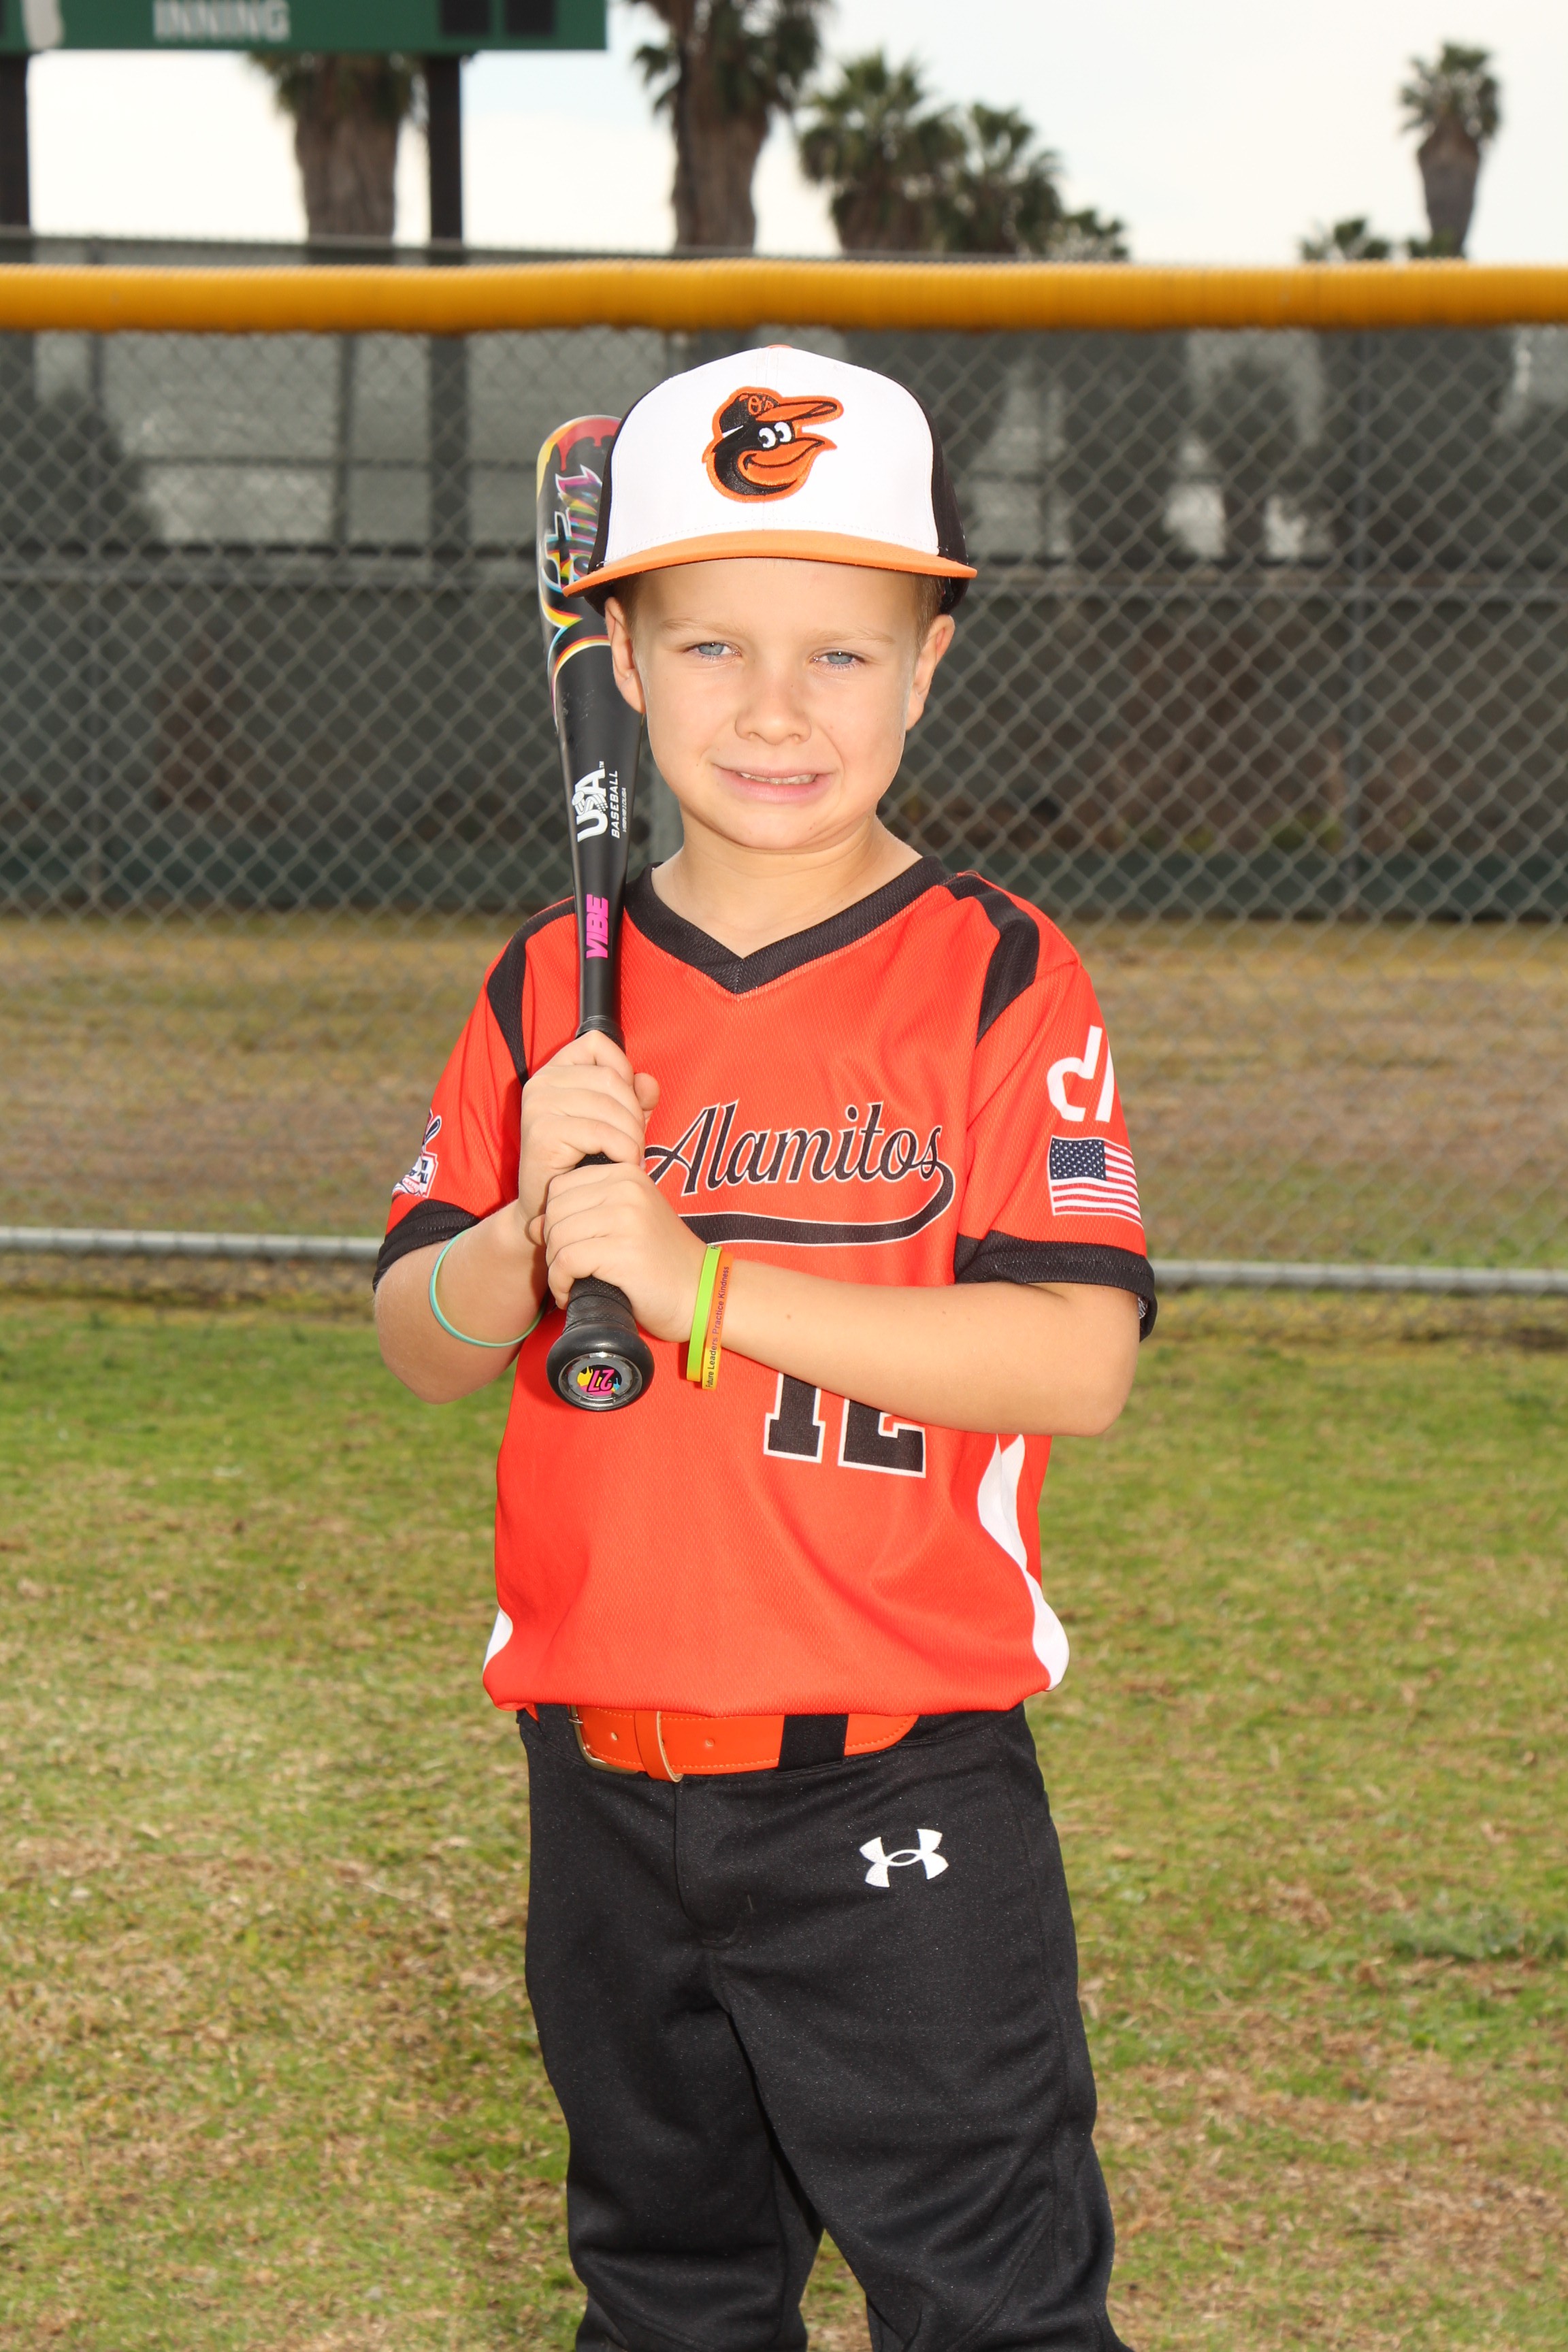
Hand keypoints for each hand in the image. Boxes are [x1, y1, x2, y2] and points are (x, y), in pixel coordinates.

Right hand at [516, 1033, 659, 1231]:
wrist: (553, 1208)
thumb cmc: (584, 1162)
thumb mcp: (616, 1123)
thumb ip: (634, 1099)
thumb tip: (648, 1083)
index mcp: (556, 1071)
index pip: (598, 1043)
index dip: (623, 1070)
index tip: (627, 1105)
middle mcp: (541, 1082)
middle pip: (610, 1077)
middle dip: (634, 1114)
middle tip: (636, 1144)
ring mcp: (539, 1105)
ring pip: (608, 1105)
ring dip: (632, 1136)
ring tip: (631, 1157)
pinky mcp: (542, 1132)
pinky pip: (599, 1131)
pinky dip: (622, 1150)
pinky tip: (623, 1164)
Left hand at [528, 1161, 705, 1343]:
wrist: (701, 1295)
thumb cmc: (661, 1263)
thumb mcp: (625, 1224)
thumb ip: (584, 1215)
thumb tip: (532, 1224)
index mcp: (627, 1175)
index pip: (561, 1186)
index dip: (554, 1219)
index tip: (569, 1246)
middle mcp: (628, 1189)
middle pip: (555, 1210)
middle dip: (552, 1245)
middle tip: (567, 1270)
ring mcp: (627, 1218)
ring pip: (557, 1236)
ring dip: (555, 1268)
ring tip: (570, 1284)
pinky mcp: (623, 1251)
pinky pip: (566, 1262)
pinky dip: (560, 1284)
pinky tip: (571, 1296)